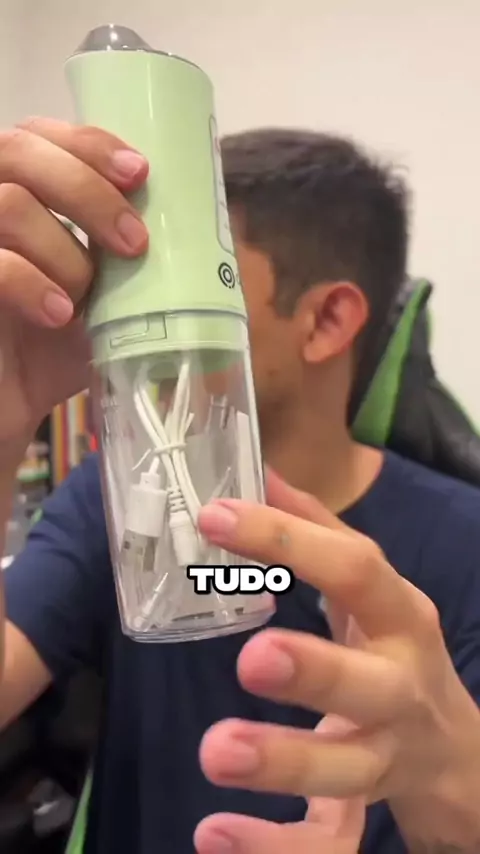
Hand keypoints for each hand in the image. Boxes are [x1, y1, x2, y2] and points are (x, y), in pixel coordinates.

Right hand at [0, 118, 148, 448]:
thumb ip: (127, 263)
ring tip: (86, 297)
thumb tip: (205, 239)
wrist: (8, 403)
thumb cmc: (53, 347)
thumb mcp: (100, 299)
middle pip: (21, 150)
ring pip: (8, 204)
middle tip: (135, 243)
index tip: (140, 173)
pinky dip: (32, 283)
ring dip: (65, 250)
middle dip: (87, 191)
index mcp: (20, 192)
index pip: (42, 135)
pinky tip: (60, 315)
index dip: (89, 144)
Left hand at [194, 471, 479, 852]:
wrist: (457, 752)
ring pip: (350, 773)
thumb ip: (318, 531)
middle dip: (317, 671)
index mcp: (401, 617)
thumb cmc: (396, 652)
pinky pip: (328, 847)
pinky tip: (214, 835)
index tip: (215, 517)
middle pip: (370, 684)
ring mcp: (390, 757)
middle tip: (252, 659)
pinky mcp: (370, 813)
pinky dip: (273, 850)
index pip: (354, 568)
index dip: (288, 541)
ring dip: (286, 764)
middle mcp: (403, 686)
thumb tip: (261, 472)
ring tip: (216, 750)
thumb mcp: (370, 590)